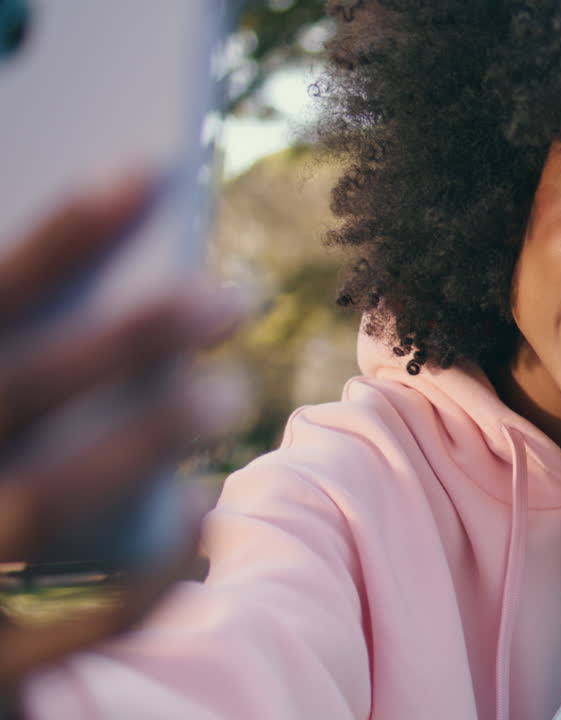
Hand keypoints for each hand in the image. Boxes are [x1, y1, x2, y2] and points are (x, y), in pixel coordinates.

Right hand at [0, 176, 243, 701]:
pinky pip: (73, 619)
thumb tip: (149, 259)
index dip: (66, 234)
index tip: (151, 165)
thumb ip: (45, 340)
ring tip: (226, 390)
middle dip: (122, 333)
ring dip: (138, 437)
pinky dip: (140, 571)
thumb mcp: (3, 396)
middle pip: (18, 387)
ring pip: (38, 498)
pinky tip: (198, 516)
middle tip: (230, 294)